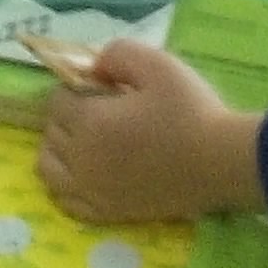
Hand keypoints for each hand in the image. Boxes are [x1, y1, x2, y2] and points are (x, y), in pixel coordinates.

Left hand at [37, 42, 267, 224]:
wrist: (219, 163)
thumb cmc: (190, 111)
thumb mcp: (157, 63)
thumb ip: (117, 54)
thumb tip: (93, 68)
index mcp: (90, 123)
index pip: (57, 100)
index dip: (76, 86)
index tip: (102, 85)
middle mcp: (82, 161)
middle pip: (51, 133)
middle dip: (67, 115)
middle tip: (100, 107)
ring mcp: (93, 192)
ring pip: (49, 169)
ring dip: (58, 149)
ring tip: (88, 138)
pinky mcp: (107, 213)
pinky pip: (66, 201)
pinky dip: (65, 185)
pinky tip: (85, 172)